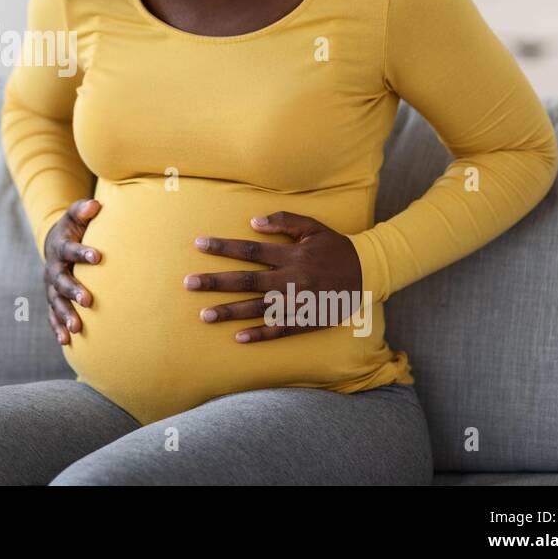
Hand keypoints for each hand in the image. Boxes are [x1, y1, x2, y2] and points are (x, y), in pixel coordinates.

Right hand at [43, 198, 101, 343]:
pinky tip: (66, 342)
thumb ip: (84, 209)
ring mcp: (51, 287)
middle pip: (61, 281)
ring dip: (65, 315)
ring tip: (77, 329)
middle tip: (88, 300)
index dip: (83, 253)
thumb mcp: (76, 216)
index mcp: (59, 247)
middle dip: (73, 291)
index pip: (70, 249)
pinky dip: (57, 328)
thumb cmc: (74, 228)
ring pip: (56, 303)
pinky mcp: (53, 300)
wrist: (56, 244)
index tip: (98, 257)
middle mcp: (52, 269)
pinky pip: (52, 316)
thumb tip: (96, 205)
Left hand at [184, 210, 363, 342]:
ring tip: (205, 315)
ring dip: (230, 312)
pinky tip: (239, 337)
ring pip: (258, 308)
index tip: (199, 244)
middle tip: (189, 284)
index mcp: (291, 255)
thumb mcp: (313, 227)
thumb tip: (253, 222)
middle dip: (216, 282)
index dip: (223, 247)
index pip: (250, 250)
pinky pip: (279, 329)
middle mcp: (291, 279)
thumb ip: (284, 221)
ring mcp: (297, 302)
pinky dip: (260, 334)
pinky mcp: (306, 319)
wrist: (368, 272)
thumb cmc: (336, 247)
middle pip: (247, 281)